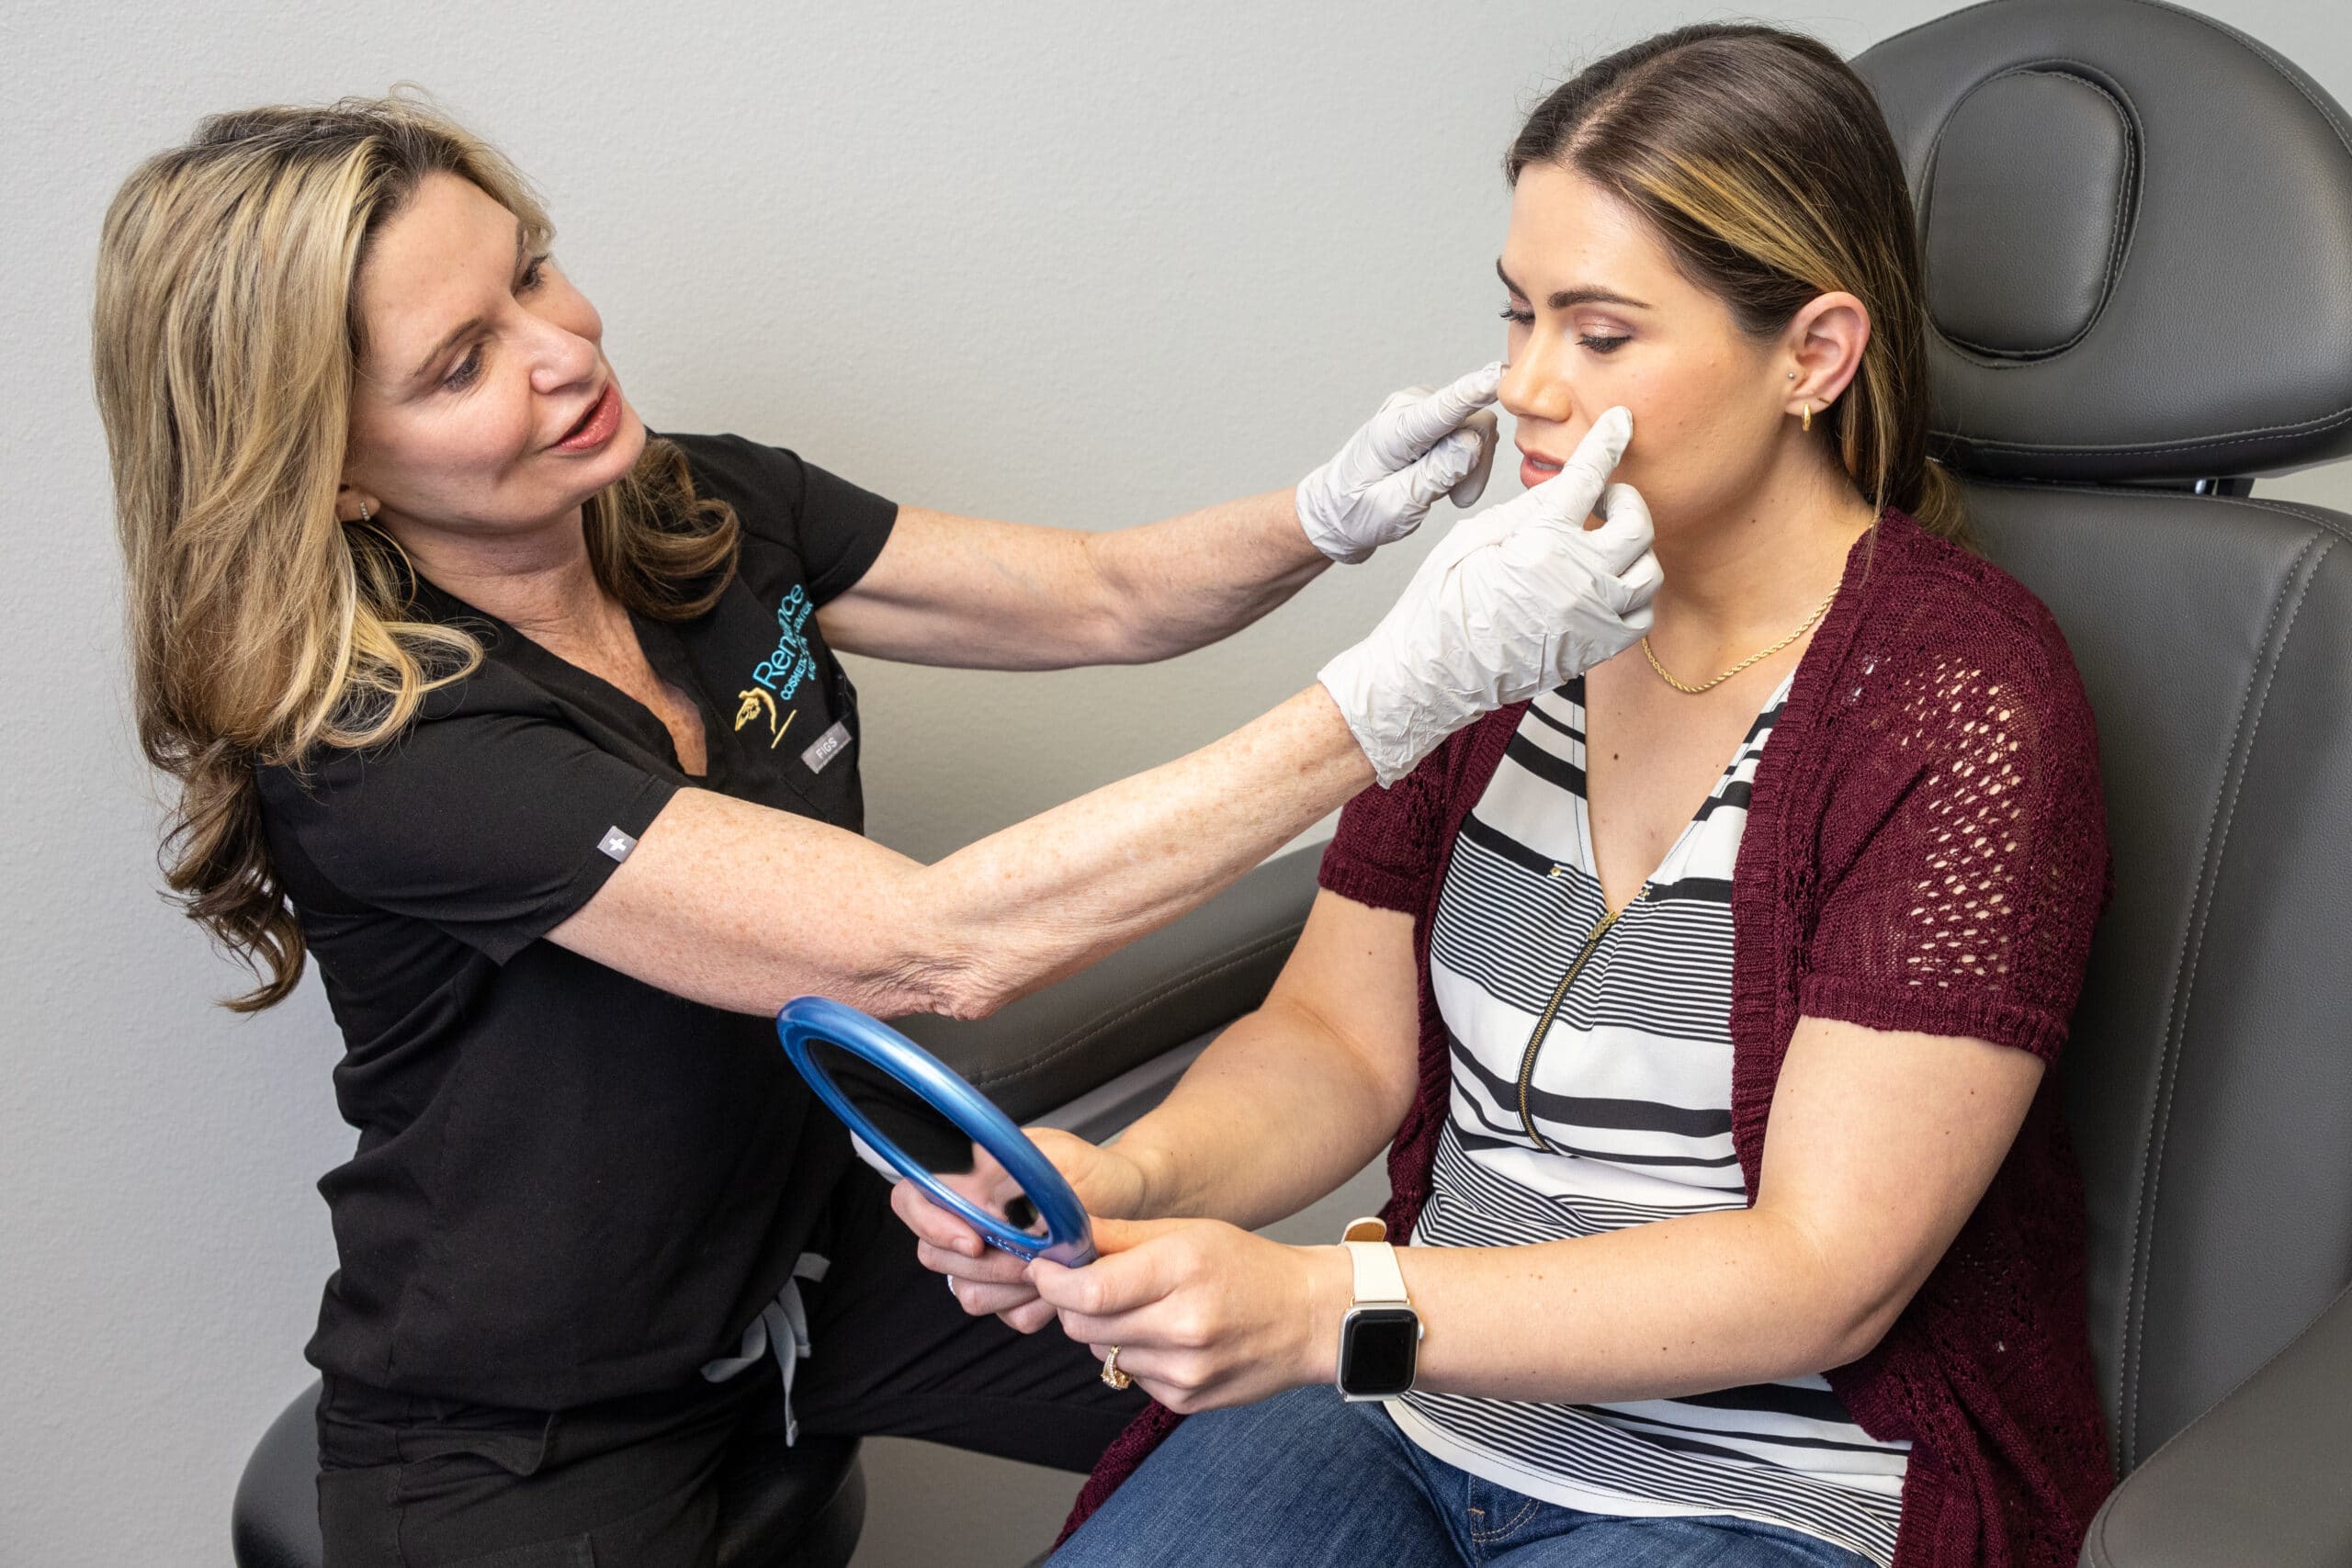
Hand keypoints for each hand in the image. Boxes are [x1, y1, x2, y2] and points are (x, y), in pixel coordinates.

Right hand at [889, 1127, 1147, 1333]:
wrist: (1130, 1204)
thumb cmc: (1093, 1171)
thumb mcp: (1056, 1154)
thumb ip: (1011, 1159)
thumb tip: (975, 1161)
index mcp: (966, 1185)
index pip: (910, 1202)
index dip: (930, 1224)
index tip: (974, 1239)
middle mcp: (967, 1225)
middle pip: (934, 1257)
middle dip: (984, 1264)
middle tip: (1029, 1259)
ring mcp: (988, 1266)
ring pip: (969, 1295)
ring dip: (1010, 1288)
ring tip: (1050, 1270)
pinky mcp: (1016, 1297)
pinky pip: (1009, 1318)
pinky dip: (1036, 1308)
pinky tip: (1061, 1288)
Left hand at [1029, 1216, 1349, 1413]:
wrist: (1308, 1317)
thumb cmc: (1248, 1267)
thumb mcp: (1187, 1232)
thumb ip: (1119, 1236)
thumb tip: (1059, 1233)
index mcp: (1182, 1271)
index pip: (1089, 1291)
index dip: (1052, 1281)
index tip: (1044, 1269)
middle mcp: (1183, 1326)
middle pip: (1084, 1325)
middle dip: (1071, 1304)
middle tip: (1086, 1284)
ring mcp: (1185, 1370)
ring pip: (1100, 1352)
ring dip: (1103, 1330)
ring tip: (1142, 1308)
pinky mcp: (1185, 1399)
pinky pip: (1129, 1376)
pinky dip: (1133, 1355)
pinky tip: (1165, 1336)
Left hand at [1294, 364, 1503, 563]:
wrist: (1337, 510)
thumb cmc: (1359, 512)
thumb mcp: (1396, 508)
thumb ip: (1434, 476)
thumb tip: (1472, 443)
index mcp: (1393, 433)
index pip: (1443, 409)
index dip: (1474, 391)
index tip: (1499, 375)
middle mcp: (1406, 409)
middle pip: (1473, 423)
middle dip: (1475, 464)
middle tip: (1455, 497)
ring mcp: (1418, 407)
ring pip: (1476, 428)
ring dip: (1470, 465)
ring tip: (1442, 492)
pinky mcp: (1430, 413)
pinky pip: (1469, 430)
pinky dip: (1464, 459)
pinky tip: (1441, 478)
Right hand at [1318, 406, 1662, 784]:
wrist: (1433, 677)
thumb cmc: (1438, 606)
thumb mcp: (1471, 539)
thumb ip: (1526, 510)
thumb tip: (1564, 485)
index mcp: (1541, 542)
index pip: (1590, 476)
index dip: (1609, 441)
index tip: (1622, 422)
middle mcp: (1578, 579)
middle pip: (1636, 522)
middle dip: (1625, 500)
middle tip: (1603, 499)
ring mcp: (1592, 618)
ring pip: (1649, 570)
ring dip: (1633, 548)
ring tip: (1604, 544)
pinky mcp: (1595, 649)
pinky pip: (1641, 614)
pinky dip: (1633, 594)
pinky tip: (1607, 585)